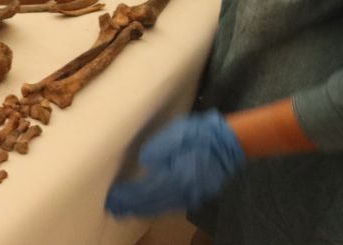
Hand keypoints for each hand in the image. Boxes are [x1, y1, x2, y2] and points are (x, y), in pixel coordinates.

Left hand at [105, 111, 244, 216]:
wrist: (229, 143)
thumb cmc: (200, 135)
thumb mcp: (177, 133)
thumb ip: (160, 147)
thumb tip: (144, 160)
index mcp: (180, 174)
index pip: (149, 190)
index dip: (131, 195)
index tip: (114, 198)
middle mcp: (186, 190)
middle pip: (154, 202)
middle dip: (133, 206)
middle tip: (114, 208)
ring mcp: (193, 195)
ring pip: (163, 207)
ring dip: (143, 209)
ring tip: (126, 210)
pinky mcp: (196, 195)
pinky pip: (172, 205)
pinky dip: (157, 208)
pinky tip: (147, 207)